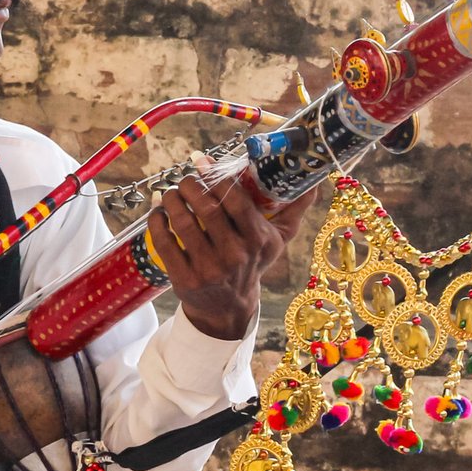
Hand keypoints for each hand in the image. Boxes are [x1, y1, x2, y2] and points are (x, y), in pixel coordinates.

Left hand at [147, 173, 311, 339]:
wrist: (230, 307)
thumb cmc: (254, 262)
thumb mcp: (278, 239)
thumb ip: (295, 208)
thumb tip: (314, 180)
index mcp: (258, 240)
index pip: (235, 200)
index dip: (215, 177)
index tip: (202, 163)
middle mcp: (235, 255)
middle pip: (206, 208)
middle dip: (190, 186)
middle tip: (184, 179)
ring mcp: (208, 269)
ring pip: (183, 223)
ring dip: (172, 200)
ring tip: (170, 192)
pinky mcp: (185, 280)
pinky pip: (165, 243)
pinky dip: (157, 221)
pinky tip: (158, 211)